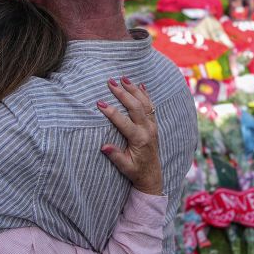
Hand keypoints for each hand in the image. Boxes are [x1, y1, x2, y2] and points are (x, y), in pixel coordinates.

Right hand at [97, 77, 162, 194]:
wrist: (152, 175)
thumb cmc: (136, 171)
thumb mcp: (125, 167)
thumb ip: (115, 156)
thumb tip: (104, 147)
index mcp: (139, 139)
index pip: (124, 122)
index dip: (111, 112)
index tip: (99, 103)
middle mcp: (147, 130)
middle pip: (135, 107)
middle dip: (122, 93)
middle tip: (110, 82)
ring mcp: (152, 126)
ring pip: (144, 103)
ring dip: (133, 89)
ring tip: (123, 78)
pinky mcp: (153, 125)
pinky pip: (151, 106)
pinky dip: (146, 94)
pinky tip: (140, 85)